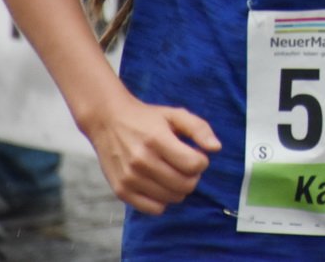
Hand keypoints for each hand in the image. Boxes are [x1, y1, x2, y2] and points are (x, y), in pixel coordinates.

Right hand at [81, 92, 218, 214]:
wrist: (107, 121)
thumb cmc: (146, 119)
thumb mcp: (175, 115)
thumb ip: (199, 128)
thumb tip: (216, 148)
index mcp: (157, 139)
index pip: (193, 165)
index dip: (201, 161)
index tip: (195, 154)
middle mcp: (141, 161)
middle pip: (185, 184)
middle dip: (192, 176)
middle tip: (184, 165)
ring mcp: (130, 178)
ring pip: (172, 198)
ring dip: (178, 188)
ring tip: (171, 172)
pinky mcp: (121, 190)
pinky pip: (154, 209)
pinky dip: (162, 200)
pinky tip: (158, 184)